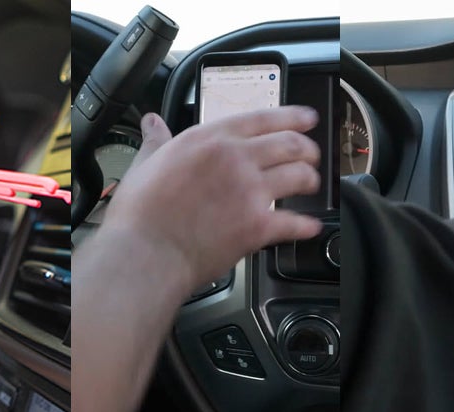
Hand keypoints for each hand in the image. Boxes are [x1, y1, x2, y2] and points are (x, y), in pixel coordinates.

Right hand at [103, 107, 322, 286]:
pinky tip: (310, 226)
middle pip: (290, 144)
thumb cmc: (141, 213)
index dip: (293, 116)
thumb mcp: (144, 164)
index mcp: (209, 140)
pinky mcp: (258, 226)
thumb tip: (153, 123)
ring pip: (300, 176)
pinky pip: (296, 222)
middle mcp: (235, 159)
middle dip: (309, 148)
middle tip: (312, 155)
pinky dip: (307, 225)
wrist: (146, 252)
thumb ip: (156, 140)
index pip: (263, 118)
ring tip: (311, 184)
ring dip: (311, 180)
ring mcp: (250, 191)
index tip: (307, 118)